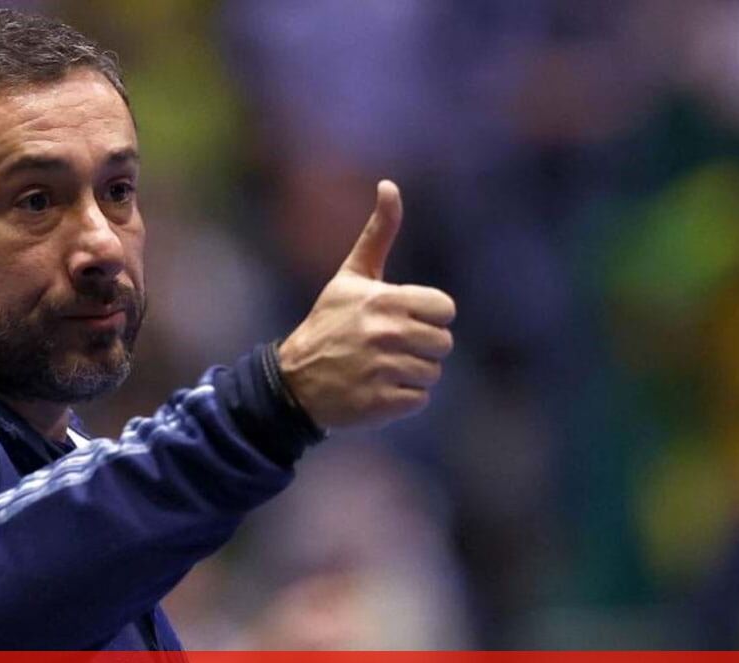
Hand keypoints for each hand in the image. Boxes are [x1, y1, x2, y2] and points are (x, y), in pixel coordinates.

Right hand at [278, 180, 455, 429]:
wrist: (293, 381)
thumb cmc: (328, 323)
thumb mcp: (351, 276)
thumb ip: (378, 233)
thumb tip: (389, 184)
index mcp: (385, 300)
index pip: (445, 310)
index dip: (428, 316)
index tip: (403, 319)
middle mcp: (386, 333)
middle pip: (443, 344)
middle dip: (422, 347)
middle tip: (390, 347)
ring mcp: (383, 369)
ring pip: (432, 373)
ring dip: (412, 374)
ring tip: (381, 368)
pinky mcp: (380, 403)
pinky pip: (419, 400)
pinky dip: (402, 400)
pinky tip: (377, 389)